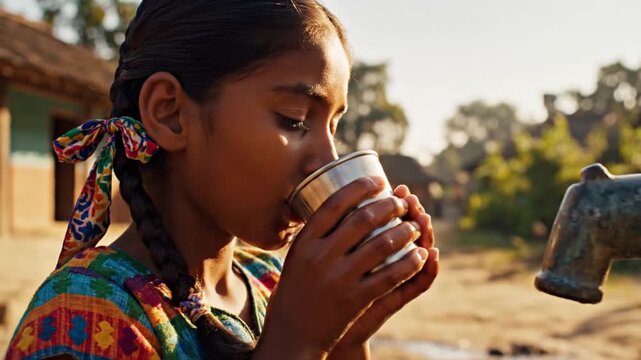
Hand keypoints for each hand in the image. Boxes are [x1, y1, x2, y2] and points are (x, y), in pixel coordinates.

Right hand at [255, 178, 429, 359]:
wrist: (291, 336)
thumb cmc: (296, 293)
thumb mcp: (297, 259)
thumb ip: (316, 236)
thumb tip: (340, 204)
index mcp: (305, 242)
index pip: (335, 203)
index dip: (360, 187)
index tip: (380, 180)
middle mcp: (319, 256)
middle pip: (362, 219)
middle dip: (389, 205)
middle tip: (403, 203)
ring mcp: (338, 278)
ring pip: (381, 245)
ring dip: (405, 232)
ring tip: (416, 227)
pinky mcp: (354, 300)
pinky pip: (389, 276)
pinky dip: (409, 263)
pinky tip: (421, 256)